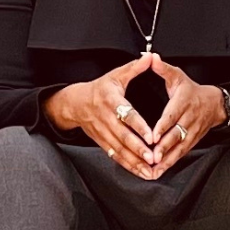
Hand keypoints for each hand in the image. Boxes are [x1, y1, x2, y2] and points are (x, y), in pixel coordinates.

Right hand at [44, 55, 155, 179]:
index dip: (139, 126)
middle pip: (123, 136)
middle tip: (153, 157)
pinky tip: (141, 172)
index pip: (126, 114)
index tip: (151, 136)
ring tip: (150, 170)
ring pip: (120, 149)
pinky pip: (116, 156)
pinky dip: (128, 165)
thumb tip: (150, 57)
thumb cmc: (100, 88)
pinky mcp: (102, 142)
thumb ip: (134, 68)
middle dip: (138, 148)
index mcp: (110, 100)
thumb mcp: (115, 75)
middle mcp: (105, 118)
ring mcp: (102, 132)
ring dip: (135, 161)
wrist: (75, 103)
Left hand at [144, 55, 226, 177]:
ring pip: (180, 146)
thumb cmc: (190, 89)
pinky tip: (160, 170)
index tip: (153, 135)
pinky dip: (172, 162)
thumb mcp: (178, 75)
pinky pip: (182, 153)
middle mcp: (189, 118)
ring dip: (168, 158)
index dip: (163, 126)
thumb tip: (150, 57)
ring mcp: (192, 131)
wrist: (214, 103)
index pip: (172, 115)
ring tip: (155, 167)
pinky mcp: (193, 140)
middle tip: (153, 156)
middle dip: (164, 146)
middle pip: (176, 134)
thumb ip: (162, 68)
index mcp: (184, 101)